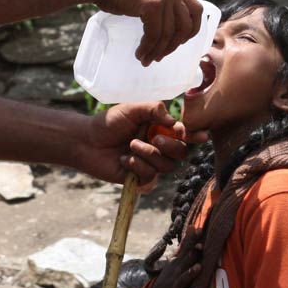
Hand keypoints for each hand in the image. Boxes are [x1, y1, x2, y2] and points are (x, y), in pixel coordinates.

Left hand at [77, 102, 208, 185]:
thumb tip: (174, 121)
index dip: (194, 135)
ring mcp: (150, 164)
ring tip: (131, 146)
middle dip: (170, 145)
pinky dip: (137, 167)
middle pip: (181, 153)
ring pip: (166, 166)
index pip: (184, 134)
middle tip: (153, 137)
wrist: (87, 141)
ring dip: (149, 154)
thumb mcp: (132, 109)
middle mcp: (159, 147)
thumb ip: (154, 109)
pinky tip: (124, 159)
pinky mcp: (139, 179)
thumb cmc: (108, 123)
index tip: (200, 135)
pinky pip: (150, 177)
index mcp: (160, 129)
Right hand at [97, 0, 202, 65]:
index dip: (192, 30)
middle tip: (159, 57)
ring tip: (146, 60)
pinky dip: (148, 48)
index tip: (179, 42)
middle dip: (173, 46)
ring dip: (157, 51)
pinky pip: (155, 34)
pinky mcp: (151, 5)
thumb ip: (159, 5)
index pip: (196, 11)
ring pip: (168, 34)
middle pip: (185, 26)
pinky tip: (140, 53)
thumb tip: (163, 30)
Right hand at [150, 226, 203, 287]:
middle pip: (185, 261)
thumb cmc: (172, 274)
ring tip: (198, 267)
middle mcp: (177, 271)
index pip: (185, 248)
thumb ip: (186, 244)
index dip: (192, 239)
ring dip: (191, 272)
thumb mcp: (176, 259)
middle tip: (200, 246)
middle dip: (192, 254)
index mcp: (177, 261)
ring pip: (184, 278)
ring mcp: (176, 284)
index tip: (198, 229)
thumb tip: (193, 225)